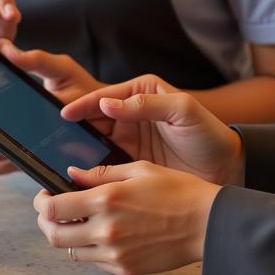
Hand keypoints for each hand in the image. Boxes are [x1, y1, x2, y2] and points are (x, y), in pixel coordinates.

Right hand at [0, 42, 107, 174]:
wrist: (111, 108)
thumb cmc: (82, 86)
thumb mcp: (59, 68)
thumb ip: (36, 61)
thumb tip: (7, 49)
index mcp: (27, 105)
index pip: (2, 113)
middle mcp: (29, 127)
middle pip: (7, 138)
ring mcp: (40, 142)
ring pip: (15, 154)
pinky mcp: (53, 156)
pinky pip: (34, 164)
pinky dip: (19, 168)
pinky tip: (3, 172)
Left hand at [33, 161, 219, 274]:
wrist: (206, 223)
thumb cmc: (178, 190)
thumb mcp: (141, 169)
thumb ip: (102, 173)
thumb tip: (73, 174)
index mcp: (108, 200)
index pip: (54, 209)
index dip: (42, 202)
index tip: (45, 194)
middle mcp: (106, 230)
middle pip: (54, 235)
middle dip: (46, 221)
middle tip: (53, 209)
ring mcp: (114, 254)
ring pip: (71, 251)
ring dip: (68, 234)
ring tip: (80, 219)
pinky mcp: (124, 269)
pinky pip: (94, 261)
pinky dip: (92, 246)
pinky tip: (105, 231)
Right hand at [61, 76, 243, 186]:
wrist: (225, 167)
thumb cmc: (208, 133)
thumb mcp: (183, 111)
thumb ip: (147, 105)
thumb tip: (108, 102)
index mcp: (142, 93)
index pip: (105, 97)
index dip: (83, 105)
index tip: (63, 115)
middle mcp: (131, 114)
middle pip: (93, 120)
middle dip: (71, 128)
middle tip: (49, 139)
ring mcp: (128, 141)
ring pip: (93, 143)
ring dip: (76, 151)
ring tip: (55, 160)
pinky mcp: (129, 164)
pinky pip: (103, 166)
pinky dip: (89, 172)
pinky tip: (75, 180)